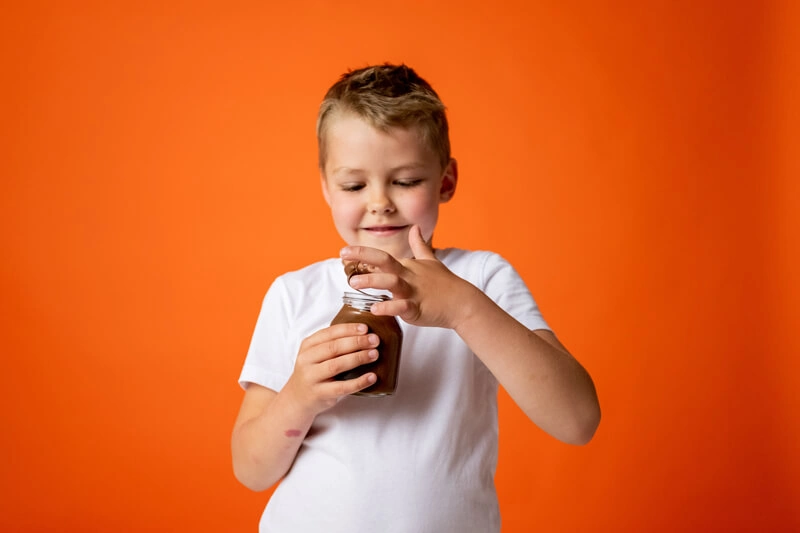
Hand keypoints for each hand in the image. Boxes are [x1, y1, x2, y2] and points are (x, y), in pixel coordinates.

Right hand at [283, 323, 379, 416]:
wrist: (297, 398)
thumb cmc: (313, 372)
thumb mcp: (315, 354)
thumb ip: (332, 343)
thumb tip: (363, 333)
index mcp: (308, 346)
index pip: (329, 333)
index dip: (348, 329)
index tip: (365, 328)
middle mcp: (307, 360)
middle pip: (334, 347)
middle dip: (356, 342)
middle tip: (374, 340)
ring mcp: (311, 377)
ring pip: (336, 365)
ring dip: (358, 358)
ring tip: (374, 354)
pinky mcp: (319, 394)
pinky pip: (342, 387)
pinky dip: (358, 382)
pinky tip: (371, 377)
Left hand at [340, 225, 481, 328]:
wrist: (463, 302)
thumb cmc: (444, 283)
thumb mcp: (431, 260)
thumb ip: (419, 245)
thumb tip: (415, 228)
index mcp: (407, 266)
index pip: (381, 256)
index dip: (362, 252)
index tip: (343, 251)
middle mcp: (408, 276)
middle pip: (384, 262)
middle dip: (363, 256)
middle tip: (342, 254)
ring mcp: (413, 292)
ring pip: (392, 282)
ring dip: (373, 281)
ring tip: (354, 283)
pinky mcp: (418, 309)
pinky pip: (402, 307)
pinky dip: (389, 307)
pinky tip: (375, 308)